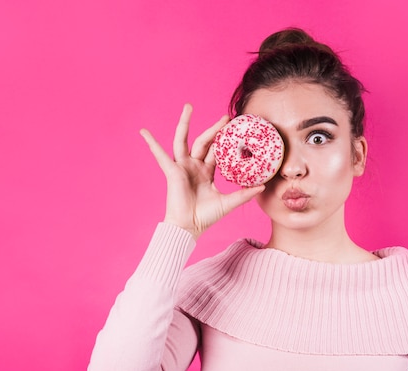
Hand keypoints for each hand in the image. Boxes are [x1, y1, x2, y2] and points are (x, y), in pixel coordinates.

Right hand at [140, 104, 264, 239]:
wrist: (189, 227)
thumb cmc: (206, 217)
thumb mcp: (228, 203)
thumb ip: (244, 194)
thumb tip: (263, 186)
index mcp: (206, 172)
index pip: (216, 151)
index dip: (225, 141)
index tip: (235, 130)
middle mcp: (193, 166)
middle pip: (203, 142)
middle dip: (214, 129)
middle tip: (226, 117)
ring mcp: (182, 167)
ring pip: (183, 140)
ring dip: (184, 123)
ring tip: (188, 106)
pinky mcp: (172, 171)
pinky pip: (160, 155)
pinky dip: (152, 144)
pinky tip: (144, 132)